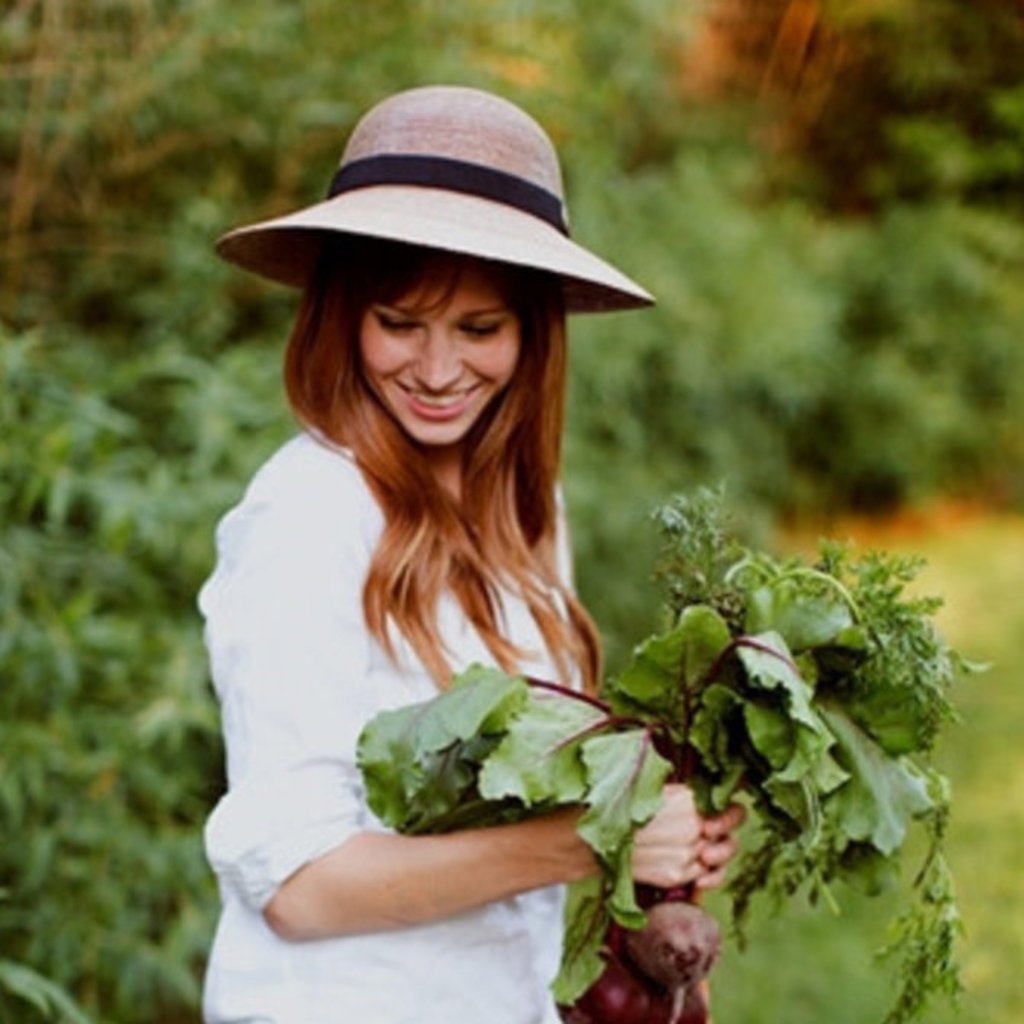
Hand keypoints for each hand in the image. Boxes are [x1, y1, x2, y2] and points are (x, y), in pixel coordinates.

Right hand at [631, 785, 745, 890]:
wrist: (592, 838)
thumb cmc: (621, 808)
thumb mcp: (655, 789)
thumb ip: (685, 796)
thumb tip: (710, 799)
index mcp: (687, 799)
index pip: (732, 810)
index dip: (732, 815)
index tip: (725, 816)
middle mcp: (691, 826)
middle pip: (726, 836)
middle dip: (721, 836)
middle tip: (709, 834)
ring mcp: (685, 854)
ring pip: (718, 857)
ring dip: (714, 855)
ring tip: (701, 851)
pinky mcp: (676, 876)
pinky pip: (704, 875)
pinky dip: (705, 874)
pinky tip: (695, 867)